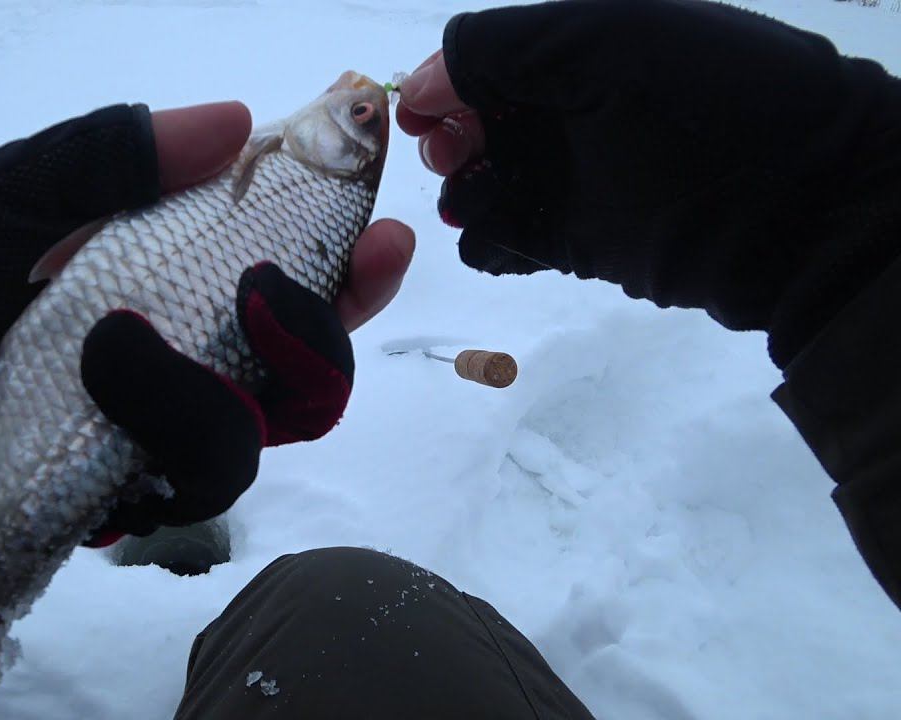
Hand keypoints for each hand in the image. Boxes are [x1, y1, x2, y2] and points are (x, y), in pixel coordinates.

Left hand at [0, 102, 412, 556]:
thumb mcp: (6, 202)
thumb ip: (106, 158)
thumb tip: (235, 120)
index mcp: (170, 284)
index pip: (288, 273)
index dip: (346, 259)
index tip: (380, 233)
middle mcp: (192, 359)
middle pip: (313, 358)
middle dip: (321, 325)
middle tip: (273, 287)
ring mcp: (173, 432)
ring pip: (273, 419)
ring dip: (217, 375)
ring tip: (121, 338)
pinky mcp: (147, 490)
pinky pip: (208, 470)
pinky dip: (169, 419)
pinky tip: (108, 383)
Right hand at [398, 0, 900, 364]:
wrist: (801, 206)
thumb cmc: (708, 103)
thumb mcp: (609, 40)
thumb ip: (505, 46)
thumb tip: (421, 82)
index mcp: (579, 52)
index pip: (482, 59)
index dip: (440, 81)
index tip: (415, 113)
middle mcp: (572, 111)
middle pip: (473, 122)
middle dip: (448, 137)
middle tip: (455, 155)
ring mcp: (575, 180)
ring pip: (483, 185)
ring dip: (461, 192)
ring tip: (473, 201)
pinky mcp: (580, 243)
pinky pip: (508, 242)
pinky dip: (486, 242)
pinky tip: (491, 238)